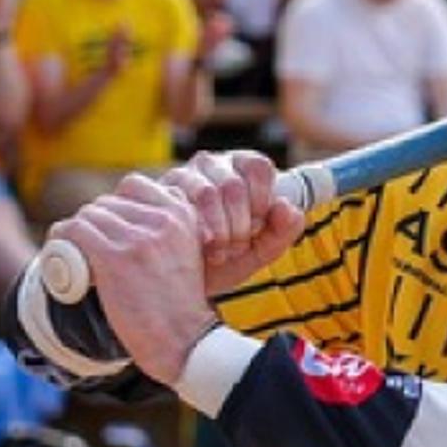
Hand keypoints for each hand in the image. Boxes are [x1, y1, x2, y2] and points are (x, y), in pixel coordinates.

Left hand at [47, 173, 228, 383]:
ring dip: (76, 233)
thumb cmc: (182, 306)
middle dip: (95, 224)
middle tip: (90, 249)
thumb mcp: (189, 253)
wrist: (186, 340)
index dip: (116, 205)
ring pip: (88, 215)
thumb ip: (169, 231)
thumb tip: (132, 218)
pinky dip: (61, 239)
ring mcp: (136, 237)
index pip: (133, 185)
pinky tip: (60, 251)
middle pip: (107, 203)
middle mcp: (161, 219)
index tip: (111, 230)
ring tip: (75, 254)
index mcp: (182, 213)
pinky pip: (74, 231)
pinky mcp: (113, 257)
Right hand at [162, 148, 305, 291]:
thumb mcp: (260, 250)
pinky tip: (199, 248)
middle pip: (234, 184)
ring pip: (208, 193)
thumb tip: (286, 207)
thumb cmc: (226, 259)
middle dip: (240, 224)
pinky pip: (182, 206)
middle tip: (237, 247)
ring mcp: (184, 176)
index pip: (259, 166)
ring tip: (219, 252)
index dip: (262, 200)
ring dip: (219, 230)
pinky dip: (197, 232)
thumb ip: (283, 231)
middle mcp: (213, 165)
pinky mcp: (160, 193)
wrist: (184, 281)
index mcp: (242, 168)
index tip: (257, 227)